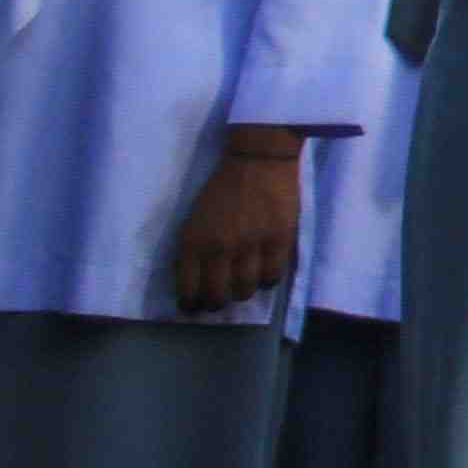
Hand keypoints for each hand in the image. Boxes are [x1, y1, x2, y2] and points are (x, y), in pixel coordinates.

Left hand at [169, 131, 305, 314]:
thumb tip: (197, 280)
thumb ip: (195, 248)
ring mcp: (250, 245)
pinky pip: (272, 276)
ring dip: (242, 293)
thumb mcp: (195, 219)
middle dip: (216, 304)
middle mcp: (220, 249)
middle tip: (219, 300)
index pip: (188, 289)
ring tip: (244, 285)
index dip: (191, 305)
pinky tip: (265, 272)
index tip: (194, 308)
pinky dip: (267, 280)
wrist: (257, 160)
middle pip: (217, 296)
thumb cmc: (222, 188)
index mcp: (194, 242)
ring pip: (245, 290)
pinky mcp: (278, 240)